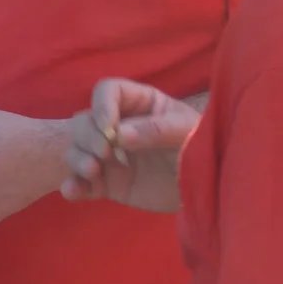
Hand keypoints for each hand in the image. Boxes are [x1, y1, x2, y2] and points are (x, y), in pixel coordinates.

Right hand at [61, 78, 199, 212]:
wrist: (209, 192)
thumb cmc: (203, 152)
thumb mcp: (187, 134)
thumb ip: (157, 130)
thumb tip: (119, 135)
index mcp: (141, 105)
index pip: (108, 91)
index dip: (102, 106)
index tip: (108, 128)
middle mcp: (120, 127)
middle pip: (85, 121)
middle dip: (88, 137)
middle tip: (105, 154)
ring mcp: (112, 157)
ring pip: (77, 149)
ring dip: (77, 159)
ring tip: (93, 173)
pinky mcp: (109, 183)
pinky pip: (81, 182)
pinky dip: (73, 186)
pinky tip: (75, 191)